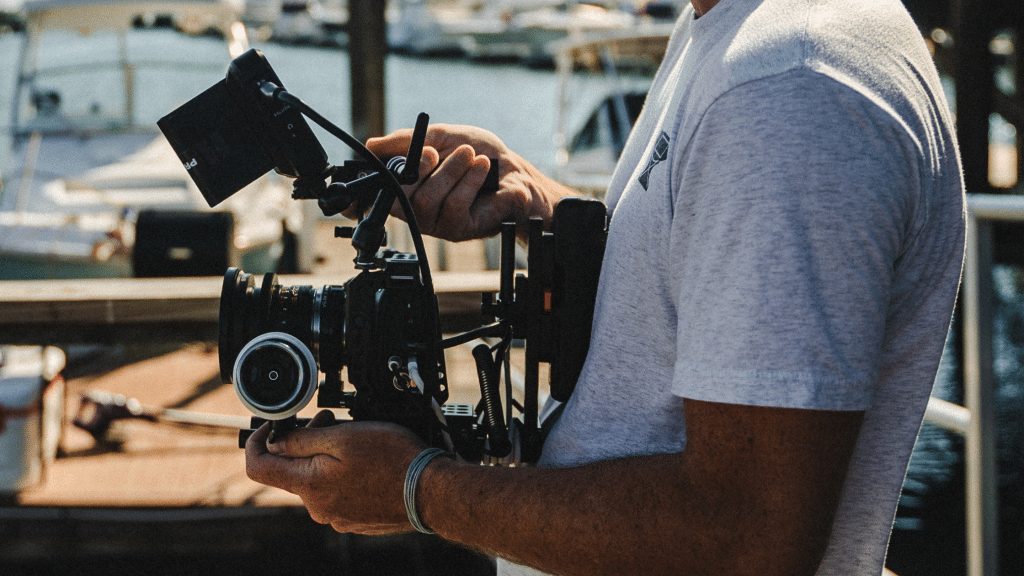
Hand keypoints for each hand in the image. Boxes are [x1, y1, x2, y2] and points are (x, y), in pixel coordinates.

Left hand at [245, 411, 428, 534]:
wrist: (431, 492)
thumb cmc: (394, 461)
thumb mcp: (344, 436)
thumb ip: (302, 440)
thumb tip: (274, 442)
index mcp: (309, 485)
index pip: (259, 467)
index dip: (256, 442)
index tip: (271, 426)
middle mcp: (317, 507)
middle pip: (292, 470)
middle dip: (303, 442)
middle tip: (328, 420)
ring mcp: (336, 517)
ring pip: (316, 480)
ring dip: (325, 456)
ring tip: (352, 438)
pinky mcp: (354, 520)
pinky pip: (336, 493)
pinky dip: (342, 474)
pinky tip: (365, 462)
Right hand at [367, 123, 579, 241]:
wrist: (516, 173)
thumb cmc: (479, 157)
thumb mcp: (440, 136)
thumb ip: (406, 141)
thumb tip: (371, 146)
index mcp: (405, 187)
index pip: (372, 200)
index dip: (356, 200)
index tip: (349, 196)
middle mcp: (415, 209)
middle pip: (398, 198)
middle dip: (415, 170)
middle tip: (432, 152)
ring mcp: (435, 223)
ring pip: (427, 201)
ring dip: (449, 172)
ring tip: (469, 155)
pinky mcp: (458, 230)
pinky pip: (453, 208)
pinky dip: (467, 182)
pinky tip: (480, 169)